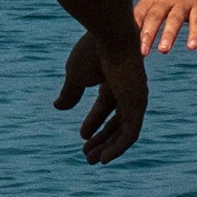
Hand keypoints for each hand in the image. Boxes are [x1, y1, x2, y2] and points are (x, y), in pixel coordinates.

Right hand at [54, 29, 146, 164]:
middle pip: (117, 121)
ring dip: (109, 147)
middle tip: (87, 155)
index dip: (94, 122)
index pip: (105, 106)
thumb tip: (59, 107)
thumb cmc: (92, 50)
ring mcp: (135, 98)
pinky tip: (105, 158)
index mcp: (113, 78)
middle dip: (102, 139)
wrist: (110, 35)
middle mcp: (127, 89)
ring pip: (124, 131)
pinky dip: (119, 147)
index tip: (82, 136)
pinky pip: (131, 133)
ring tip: (93, 161)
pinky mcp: (138, 105)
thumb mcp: (75, 75)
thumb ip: (70, 92)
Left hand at [132, 0, 196, 53]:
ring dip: (168, 34)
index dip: (132, 30)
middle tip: (142, 52)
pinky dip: (195, 34)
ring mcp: (182, 2)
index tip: (127, 48)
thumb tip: (126, 38)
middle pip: (154, 17)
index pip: (139, 15)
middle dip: (148, 34)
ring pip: (174, 19)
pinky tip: (192, 46)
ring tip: (163, 50)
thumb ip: (142, 14)